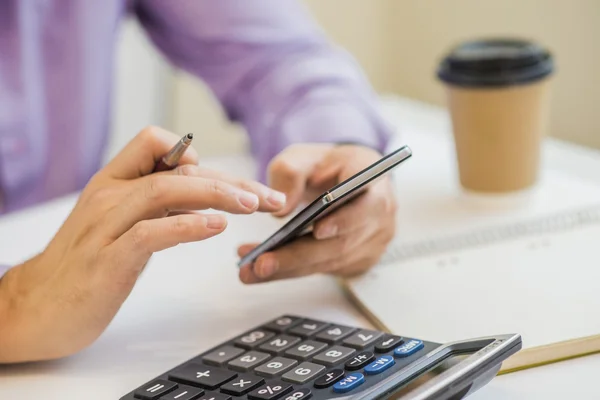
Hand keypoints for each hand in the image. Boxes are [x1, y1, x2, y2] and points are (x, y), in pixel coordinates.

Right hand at [0, 126, 284, 362]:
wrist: (37, 307)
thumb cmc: (86, 265)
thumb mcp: (122, 224)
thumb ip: (158, 207)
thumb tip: (205, 202)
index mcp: (112, 182)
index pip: (154, 142)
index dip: (192, 154)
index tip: (223, 180)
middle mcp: (108, 195)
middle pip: (176, 171)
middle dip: (229, 180)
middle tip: (267, 197)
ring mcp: (105, 226)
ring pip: (165, 191)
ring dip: (216, 195)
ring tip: (253, 205)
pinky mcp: (108, 260)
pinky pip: (151, 232)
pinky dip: (188, 226)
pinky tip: (218, 228)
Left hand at [237, 143, 396, 282]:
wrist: (342, 180)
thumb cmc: (324, 166)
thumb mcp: (301, 157)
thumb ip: (289, 173)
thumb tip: (281, 209)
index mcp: (371, 177)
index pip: (367, 201)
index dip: (345, 219)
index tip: (317, 229)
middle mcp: (380, 211)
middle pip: (342, 241)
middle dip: (300, 254)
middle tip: (263, 262)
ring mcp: (374, 239)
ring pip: (331, 260)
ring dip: (290, 268)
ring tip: (251, 269)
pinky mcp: (361, 258)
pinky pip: (326, 268)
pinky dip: (293, 271)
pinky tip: (265, 270)